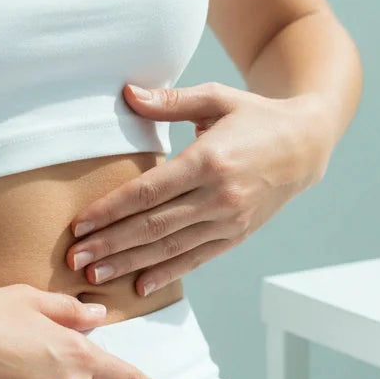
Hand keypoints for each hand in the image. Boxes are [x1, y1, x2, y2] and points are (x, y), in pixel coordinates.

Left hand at [67, 82, 331, 296]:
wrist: (306, 144)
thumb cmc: (255, 116)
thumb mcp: (217, 98)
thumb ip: (171, 101)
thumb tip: (128, 93)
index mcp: (209, 160)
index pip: (148, 192)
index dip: (110, 210)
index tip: (79, 224)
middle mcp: (219, 196)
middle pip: (153, 226)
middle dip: (110, 243)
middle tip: (73, 258)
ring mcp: (230, 220)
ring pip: (171, 248)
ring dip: (129, 263)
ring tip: (94, 274)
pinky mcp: (238, 234)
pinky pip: (197, 258)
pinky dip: (167, 273)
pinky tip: (140, 284)